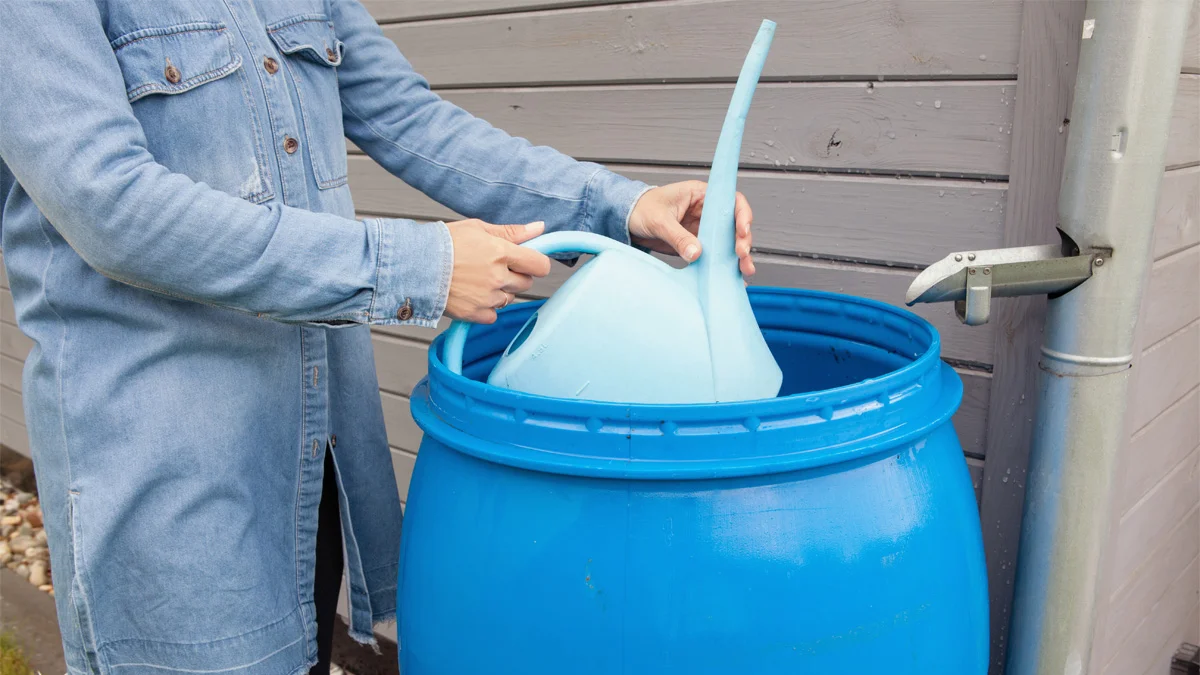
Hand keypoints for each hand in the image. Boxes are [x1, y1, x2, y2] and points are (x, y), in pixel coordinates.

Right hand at [445, 219, 551, 322]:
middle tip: (494, 268)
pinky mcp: (474, 314)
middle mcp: (497, 277)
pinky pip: (493, 315)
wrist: (412, 265)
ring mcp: (486, 298)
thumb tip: (540, 228)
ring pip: (509, 299)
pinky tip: (472, 295)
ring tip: (477, 280)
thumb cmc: (441, 244)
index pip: (539, 265)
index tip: (528, 262)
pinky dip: (486, 308)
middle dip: (515, 276)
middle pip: (525, 283)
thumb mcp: (477, 228)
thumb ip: (511, 231)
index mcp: (500, 252)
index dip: (536, 263)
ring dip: (500, 292)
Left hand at [626, 181, 754, 276]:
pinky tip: (731, 276)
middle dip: (742, 240)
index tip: (741, 232)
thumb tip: (696, 253)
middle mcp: (707, 211)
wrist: (627, 220)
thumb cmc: (641, 209)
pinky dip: (723, 265)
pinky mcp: (698, 244)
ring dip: (737, 256)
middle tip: (741, 256)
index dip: (741, 215)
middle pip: (734, 224)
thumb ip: (678, 236)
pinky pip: (715, 254)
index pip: (730, 201)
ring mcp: (704, 228)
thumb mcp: (659, 221)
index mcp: (700, 195)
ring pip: (728, 241)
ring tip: (745, 271)